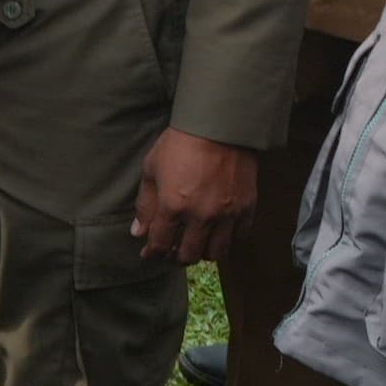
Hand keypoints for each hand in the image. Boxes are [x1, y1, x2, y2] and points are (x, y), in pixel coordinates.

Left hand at [132, 127, 256, 263]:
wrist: (219, 127)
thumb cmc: (179, 144)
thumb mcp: (152, 170)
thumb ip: (145, 205)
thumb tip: (138, 233)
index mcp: (173, 206)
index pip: (161, 244)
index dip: (153, 253)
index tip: (149, 254)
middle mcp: (201, 216)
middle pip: (189, 255)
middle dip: (177, 258)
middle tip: (172, 252)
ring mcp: (227, 214)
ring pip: (216, 253)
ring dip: (203, 253)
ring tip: (196, 245)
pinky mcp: (247, 208)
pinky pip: (239, 237)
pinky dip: (228, 240)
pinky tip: (218, 233)